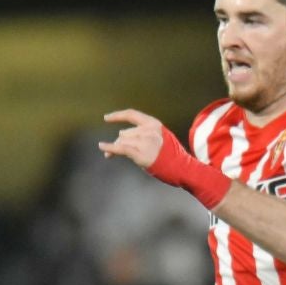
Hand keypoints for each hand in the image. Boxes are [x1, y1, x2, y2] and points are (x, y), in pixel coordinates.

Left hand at [101, 109, 230, 207]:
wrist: (184, 169)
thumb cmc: (173, 157)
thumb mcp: (161, 139)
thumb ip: (144, 134)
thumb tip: (120, 135)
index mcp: (154, 124)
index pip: (132, 115)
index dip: (118, 116)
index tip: (106, 118)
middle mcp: (149, 131)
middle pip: (125, 133)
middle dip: (119, 142)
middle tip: (112, 153)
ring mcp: (145, 141)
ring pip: (122, 142)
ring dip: (115, 149)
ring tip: (112, 155)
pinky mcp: (141, 153)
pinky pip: (121, 148)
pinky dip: (109, 147)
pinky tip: (101, 147)